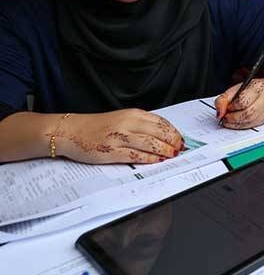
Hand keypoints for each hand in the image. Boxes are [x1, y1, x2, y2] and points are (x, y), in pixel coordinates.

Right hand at [56, 109, 182, 163]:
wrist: (71, 131)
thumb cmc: (96, 126)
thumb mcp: (122, 118)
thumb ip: (140, 124)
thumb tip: (162, 135)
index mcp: (132, 114)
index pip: (161, 122)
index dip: (174, 132)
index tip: (181, 138)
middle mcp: (127, 123)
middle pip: (159, 132)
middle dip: (173, 142)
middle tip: (180, 148)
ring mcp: (119, 138)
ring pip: (150, 143)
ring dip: (165, 150)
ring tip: (172, 155)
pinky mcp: (111, 151)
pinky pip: (136, 155)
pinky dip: (149, 158)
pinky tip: (157, 160)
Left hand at [215, 76, 263, 129]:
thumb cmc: (251, 89)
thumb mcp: (235, 89)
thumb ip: (223, 99)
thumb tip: (219, 114)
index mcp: (257, 86)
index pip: (243, 100)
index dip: (232, 107)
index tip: (226, 109)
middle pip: (249, 113)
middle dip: (234, 118)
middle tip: (225, 118)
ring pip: (252, 121)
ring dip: (237, 124)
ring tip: (230, 121)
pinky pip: (254, 125)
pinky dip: (243, 126)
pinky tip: (238, 123)